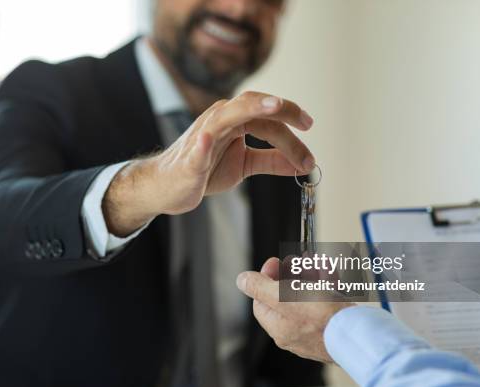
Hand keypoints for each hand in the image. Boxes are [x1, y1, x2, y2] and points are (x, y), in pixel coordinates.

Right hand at [104, 92, 315, 235]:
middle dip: (281, 111)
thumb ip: (271, 160)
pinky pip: (196, 150)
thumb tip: (303, 164)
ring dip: (249, 109)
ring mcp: (202, 137)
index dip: (292, 127)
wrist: (168, 186)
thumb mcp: (244, 165)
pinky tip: (208, 141)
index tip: (310, 138)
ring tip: (272, 106)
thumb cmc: (205, 170)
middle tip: (306, 122)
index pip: (268, 119)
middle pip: (253, 108)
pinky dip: (203, 144)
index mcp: (234, 120)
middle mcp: (220, 120)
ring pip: (227, 117)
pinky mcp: (189, 159)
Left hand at [236, 257, 354, 362]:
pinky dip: (328, 285)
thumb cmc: (322, 318)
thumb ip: (260, 287)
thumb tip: (242, 281)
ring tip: (318, 264)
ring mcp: (317, 329)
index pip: (262, 301)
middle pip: (286, 297)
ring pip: (309, 296)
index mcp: (279, 327)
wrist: (361, 333)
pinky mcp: (336, 324)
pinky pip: (327, 301)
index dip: (266, 279)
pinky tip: (331, 274)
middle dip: (293, 274)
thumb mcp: (283, 296)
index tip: (275, 263)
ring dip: (312, 276)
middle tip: (298, 260)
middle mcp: (296, 332)